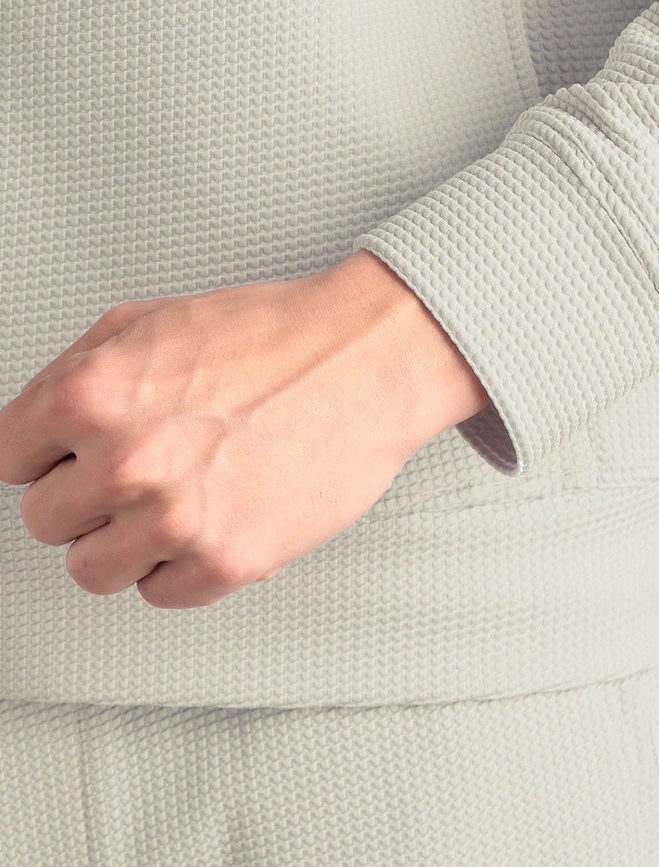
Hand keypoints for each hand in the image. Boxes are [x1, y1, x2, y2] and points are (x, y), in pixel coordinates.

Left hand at [0, 251, 490, 608]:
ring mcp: (176, 519)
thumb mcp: (152, 320)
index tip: (72, 456)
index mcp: (94, 395)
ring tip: (173, 499)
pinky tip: (210, 518)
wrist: (367, 361)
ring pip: (91, 569)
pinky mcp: (227, 561)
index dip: (47, 453)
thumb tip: (32, 428)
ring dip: (125, 540)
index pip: (9, 459)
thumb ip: (76, 375)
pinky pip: (160, 594)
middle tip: (140, 469)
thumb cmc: (276, 338)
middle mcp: (127, 461)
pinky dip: (180, 564)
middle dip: (87, 495)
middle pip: (45, 520)